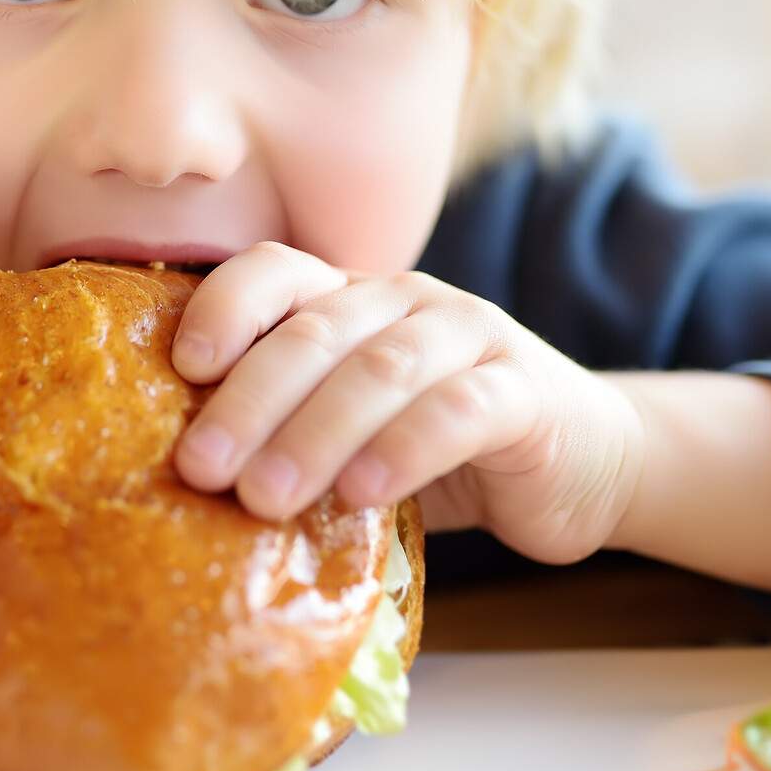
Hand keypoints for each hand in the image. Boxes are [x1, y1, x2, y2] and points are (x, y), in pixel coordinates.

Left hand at [170, 242, 645, 566]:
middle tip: (202, 468)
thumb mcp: (356, 434)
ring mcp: (470, 336)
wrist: (587, 465)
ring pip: (380, 369)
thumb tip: (183, 480)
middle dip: (249, 401)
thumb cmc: (443, 454)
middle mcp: (406, 301)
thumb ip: (293, 431)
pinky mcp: (524, 392)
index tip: (182, 369)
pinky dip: (403, 450)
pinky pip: (457, 412)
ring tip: (264, 497)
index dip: (226, 308)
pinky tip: (362, 495)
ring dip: (313, 433)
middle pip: (315, 332)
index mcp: (352, 299)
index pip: (277, 273)